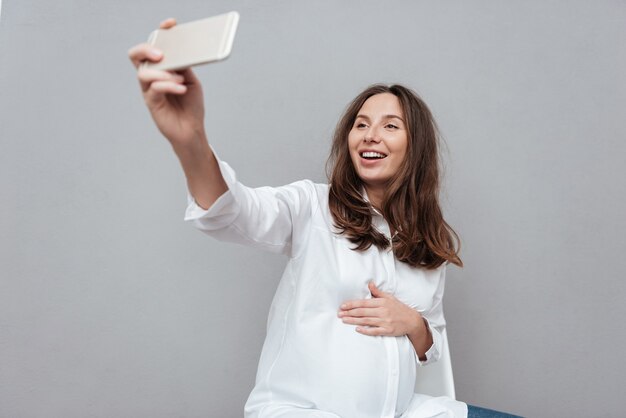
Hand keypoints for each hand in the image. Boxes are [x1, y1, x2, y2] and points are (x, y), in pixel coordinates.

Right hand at [128, 18, 206, 146]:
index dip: (160, 32)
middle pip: (137, 55)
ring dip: (163, 74)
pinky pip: (154, 89)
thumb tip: (180, 52)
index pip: (155, 45)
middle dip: (146, 49)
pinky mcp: (151, 102)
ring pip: (144, 72)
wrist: (192, 129)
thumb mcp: (191, 81)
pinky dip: (168, 86)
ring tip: (179, 80)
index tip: (170, 24)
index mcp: (162, 67)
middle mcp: (152, 76)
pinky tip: (181, 88)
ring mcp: (149, 89)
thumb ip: (184, 67)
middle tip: (161, 54)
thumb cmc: (191, 105)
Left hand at [338, 282, 424, 336]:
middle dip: (349, 312)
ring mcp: (385, 321)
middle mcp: (382, 311)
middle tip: (339, 314)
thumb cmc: (399, 308)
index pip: (363, 303)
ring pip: (366, 321)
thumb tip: (369, 283)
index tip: (342, 306)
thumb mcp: (390, 297)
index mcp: (382, 302)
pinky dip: (365, 330)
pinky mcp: (387, 330)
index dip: (352, 304)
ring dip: (353, 321)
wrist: (412, 321)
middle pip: (362, 312)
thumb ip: (377, 292)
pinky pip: (374, 331)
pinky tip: (357, 329)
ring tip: (344, 320)